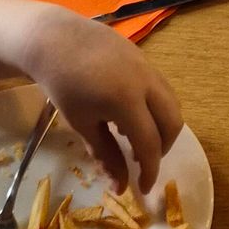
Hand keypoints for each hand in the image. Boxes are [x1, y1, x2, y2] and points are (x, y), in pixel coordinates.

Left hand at [22, 8, 183, 190]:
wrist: (55, 39)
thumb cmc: (63, 85)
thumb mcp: (82, 124)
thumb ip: (106, 155)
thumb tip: (120, 187)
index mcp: (128, 101)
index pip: (150, 144)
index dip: (149, 170)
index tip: (142, 189)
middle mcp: (146, 82)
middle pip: (173, 122)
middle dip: (163, 148)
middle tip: (143, 162)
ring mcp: (148, 66)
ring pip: (171, 103)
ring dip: (161, 126)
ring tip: (134, 138)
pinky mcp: (144, 57)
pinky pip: (161, 88)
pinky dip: (155, 108)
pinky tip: (129, 113)